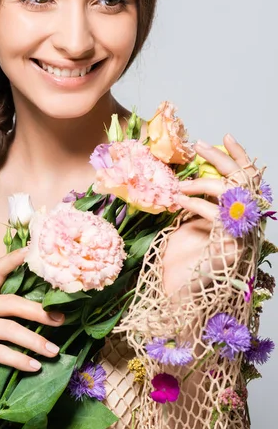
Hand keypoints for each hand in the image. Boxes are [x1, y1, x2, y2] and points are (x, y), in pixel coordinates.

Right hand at [0, 248, 64, 394]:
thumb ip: (11, 312)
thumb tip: (52, 311)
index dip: (13, 259)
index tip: (30, 250)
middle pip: (10, 302)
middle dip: (38, 311)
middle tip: (61, 320)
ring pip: (8, 329)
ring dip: (35, 341)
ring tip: (53, 351)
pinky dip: (20, 360)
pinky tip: (35, 366)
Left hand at [162, 134, 260, 295]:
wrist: (180, 291)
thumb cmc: (184, 256)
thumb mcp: (193, 220)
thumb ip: (199, 199)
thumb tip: (189, 173)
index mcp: (242, 213)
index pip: (249, 178)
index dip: (239, 156)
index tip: (225, 137)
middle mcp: (247, 222)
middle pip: (242, 179)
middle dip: (220, 158)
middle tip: (199, 145)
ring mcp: (241, 233)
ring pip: (230, 192)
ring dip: (202, 182)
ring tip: (180, 185)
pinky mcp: (229, 244)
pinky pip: (215, 213)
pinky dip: (195, 203)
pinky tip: (179, 202)